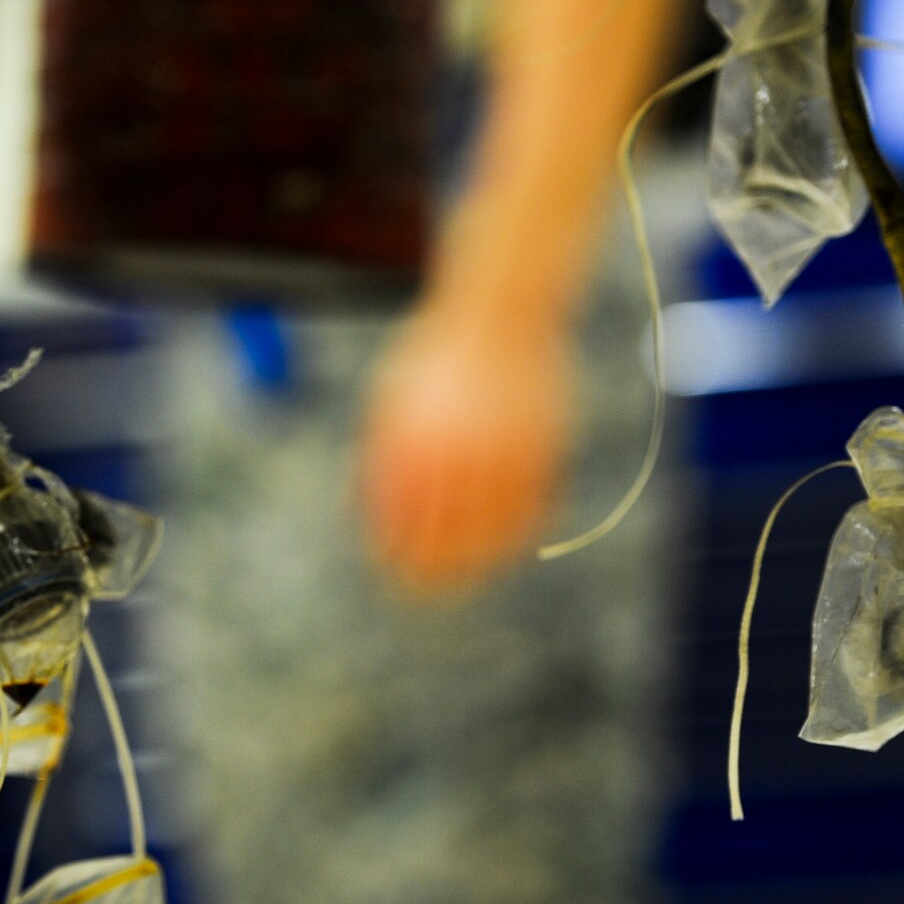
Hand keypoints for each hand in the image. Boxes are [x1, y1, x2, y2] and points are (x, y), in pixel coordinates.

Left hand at [359, 298, 571, 593]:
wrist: (500, 308)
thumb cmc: (434, 358)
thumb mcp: (389, 400)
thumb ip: (377, 456)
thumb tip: (360, 515)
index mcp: (410, 443)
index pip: (399, 524)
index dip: (396, 560)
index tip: (395, 576)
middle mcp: (456, 453)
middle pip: (444, 541)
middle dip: (434, 576)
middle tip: (429, 594)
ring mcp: (503, 451)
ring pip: (492, 533)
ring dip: (479, 563)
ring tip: (468, 577)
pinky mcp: (543, 448)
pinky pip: (531, 510)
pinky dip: (519, 533)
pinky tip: (506, 544)